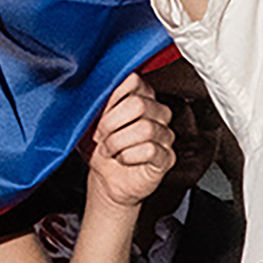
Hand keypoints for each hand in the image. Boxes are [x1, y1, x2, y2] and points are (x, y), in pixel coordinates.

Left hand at [79, 72, 178, 216]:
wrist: (106, 180)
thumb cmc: (102, 149)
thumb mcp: (95, 120)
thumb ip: (102, 100)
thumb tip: (102, 84)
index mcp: (142, 98)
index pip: (135, 82)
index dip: (114, 98)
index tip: (102, 113)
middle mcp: (158, 113)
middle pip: (139, 105)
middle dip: (112, 122)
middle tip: (101, 136)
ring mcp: (165, 135)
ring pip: (145, 128)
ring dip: (118, 142)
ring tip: (109, 150)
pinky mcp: (167, 157)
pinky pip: (151, 150)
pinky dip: (129, 156)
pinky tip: (123, 159)